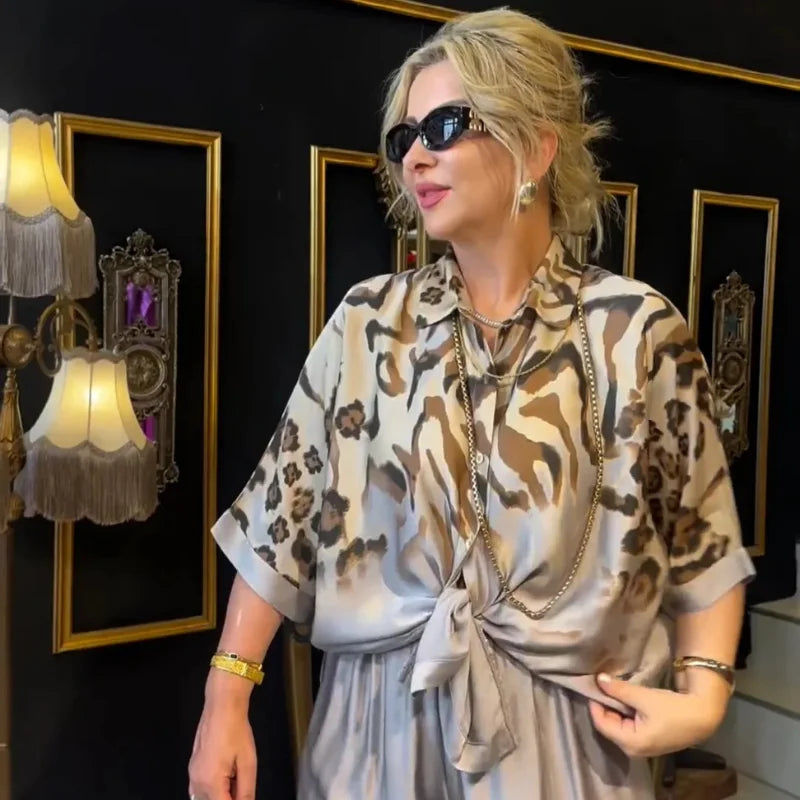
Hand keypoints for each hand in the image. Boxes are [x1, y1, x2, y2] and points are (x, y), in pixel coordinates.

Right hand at [188, 697, 256, 799]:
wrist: (222, 707)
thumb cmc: (236, 731)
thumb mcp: (248, 763)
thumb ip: (246, 791)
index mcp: (211, 782)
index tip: (244, 794)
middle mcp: (196, 782)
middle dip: (228, 797)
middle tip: (241, 784)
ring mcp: (192, 775)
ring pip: (204, 798)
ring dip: (221, 795)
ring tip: (235, 779)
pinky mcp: (192, 768)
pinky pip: (199, 790)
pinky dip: (213, 790)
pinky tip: (227, 777)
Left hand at [588, 673, 726, 757]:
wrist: (702, 717)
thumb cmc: (672, 708)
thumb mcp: (643, 697)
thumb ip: (619, 690)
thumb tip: (598, 680)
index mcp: (630, 743)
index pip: (601, 723)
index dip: (595, 704)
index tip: (592, 685)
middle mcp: (633, 750)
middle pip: (608, 726)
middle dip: (604, 706)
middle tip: (600, 685)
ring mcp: (641, 748)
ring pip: (617, 726)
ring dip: (614, 709)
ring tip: (611, 690)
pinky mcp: (648, 742)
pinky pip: (627, 727)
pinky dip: (623, 714)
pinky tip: (624, 700)